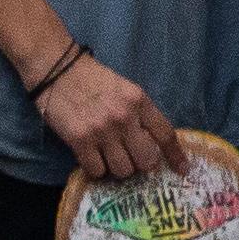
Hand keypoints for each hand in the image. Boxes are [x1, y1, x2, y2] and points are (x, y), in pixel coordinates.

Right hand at [30, 45, 180, 181]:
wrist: (56, 69)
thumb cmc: (92, 79)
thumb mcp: (125, 89)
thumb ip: (139, 113)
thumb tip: (150, 143)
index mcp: (139, 101)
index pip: (165, 134)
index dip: (175, 156)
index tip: (182, 170)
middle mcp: (124, 117)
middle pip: (146, 160)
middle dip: (140, 164)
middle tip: (130, 158)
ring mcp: (102, 130)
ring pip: (123, 170)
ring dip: (117, 168)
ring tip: (107, 157)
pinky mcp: (80, 140)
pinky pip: (97, 170)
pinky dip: (95, 169)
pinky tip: (91, 158)